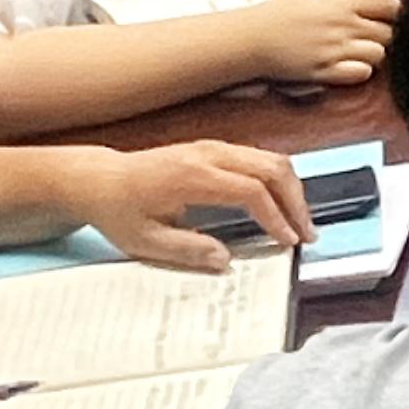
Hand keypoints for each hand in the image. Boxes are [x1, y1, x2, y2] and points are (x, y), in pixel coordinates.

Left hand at [82, 137, 318, 269]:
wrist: (100, 179)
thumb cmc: (119, 210)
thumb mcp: (144, 241)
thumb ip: (186, 250)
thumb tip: (225, 260)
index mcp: (192, 176)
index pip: (250, 191)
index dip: (275, 217)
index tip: (287, 242)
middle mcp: (208, 154)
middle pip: (271, 166)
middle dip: (296, 201)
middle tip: (307, 233)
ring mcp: (213, 147)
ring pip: (270, 158)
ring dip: (291, 189)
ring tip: (300, 222)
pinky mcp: (214, 149)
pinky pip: (257, 157)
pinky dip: (277, 180)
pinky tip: (280, 205)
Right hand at [242, 0, 398, 90]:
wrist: (249, 38)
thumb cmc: (276, 15)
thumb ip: (338, 0)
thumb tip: (360, 1)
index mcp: (340, 3)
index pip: (388, 4)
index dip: (394, 11)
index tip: (389, 17)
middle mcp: (341, 26)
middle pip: (389, 32)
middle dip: (386, 35)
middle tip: (373, 37)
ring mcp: (334, 50)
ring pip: (379, 54)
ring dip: (373, 54)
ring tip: (358, 52)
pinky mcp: (325, 71)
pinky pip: (361, 73)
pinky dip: (360, 71)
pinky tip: (348, 66)